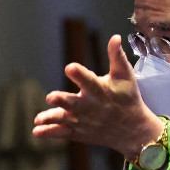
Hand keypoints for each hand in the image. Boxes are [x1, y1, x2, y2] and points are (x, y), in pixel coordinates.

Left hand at [32, 35, 163, 158]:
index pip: (90, 81)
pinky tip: (36, 131)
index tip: (69, 67)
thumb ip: (117, 56)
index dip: (80, 74)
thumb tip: (115, 37)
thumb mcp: (125, 76)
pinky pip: (63, 133)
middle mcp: (91, 107)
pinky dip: (50, 132)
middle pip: (74, 103)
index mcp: (102, 91)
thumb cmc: (128, 98)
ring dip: (52, 118)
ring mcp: (84, 121)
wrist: (133, 131)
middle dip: (62, 101)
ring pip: (66, 120)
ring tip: (38, 119)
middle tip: (50, 96)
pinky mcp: (80, 132)